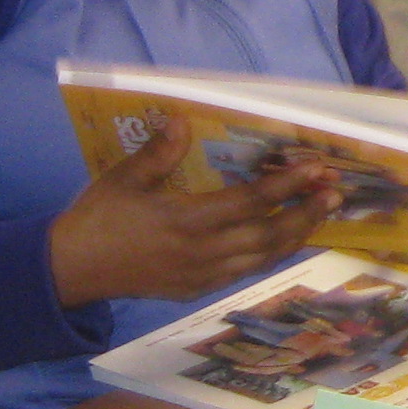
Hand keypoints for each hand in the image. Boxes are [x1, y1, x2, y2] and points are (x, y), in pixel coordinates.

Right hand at [47, 119, 333, 309]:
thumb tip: (179, 119)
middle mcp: (201, 253)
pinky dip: (269, 256)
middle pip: (268, 236)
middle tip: (335, 193)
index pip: (249, 203)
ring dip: (295, 236)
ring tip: (320, 214)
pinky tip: (282, 240)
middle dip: (305, 214)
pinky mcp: (196, 289)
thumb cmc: (98, 218)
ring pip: (262, 259)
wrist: (72, 270)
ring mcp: (201, 275)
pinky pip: (244, 273)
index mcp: (185, 221)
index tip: (315, 169)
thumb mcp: (123, 179)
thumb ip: (157, 153)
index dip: (286, 186)